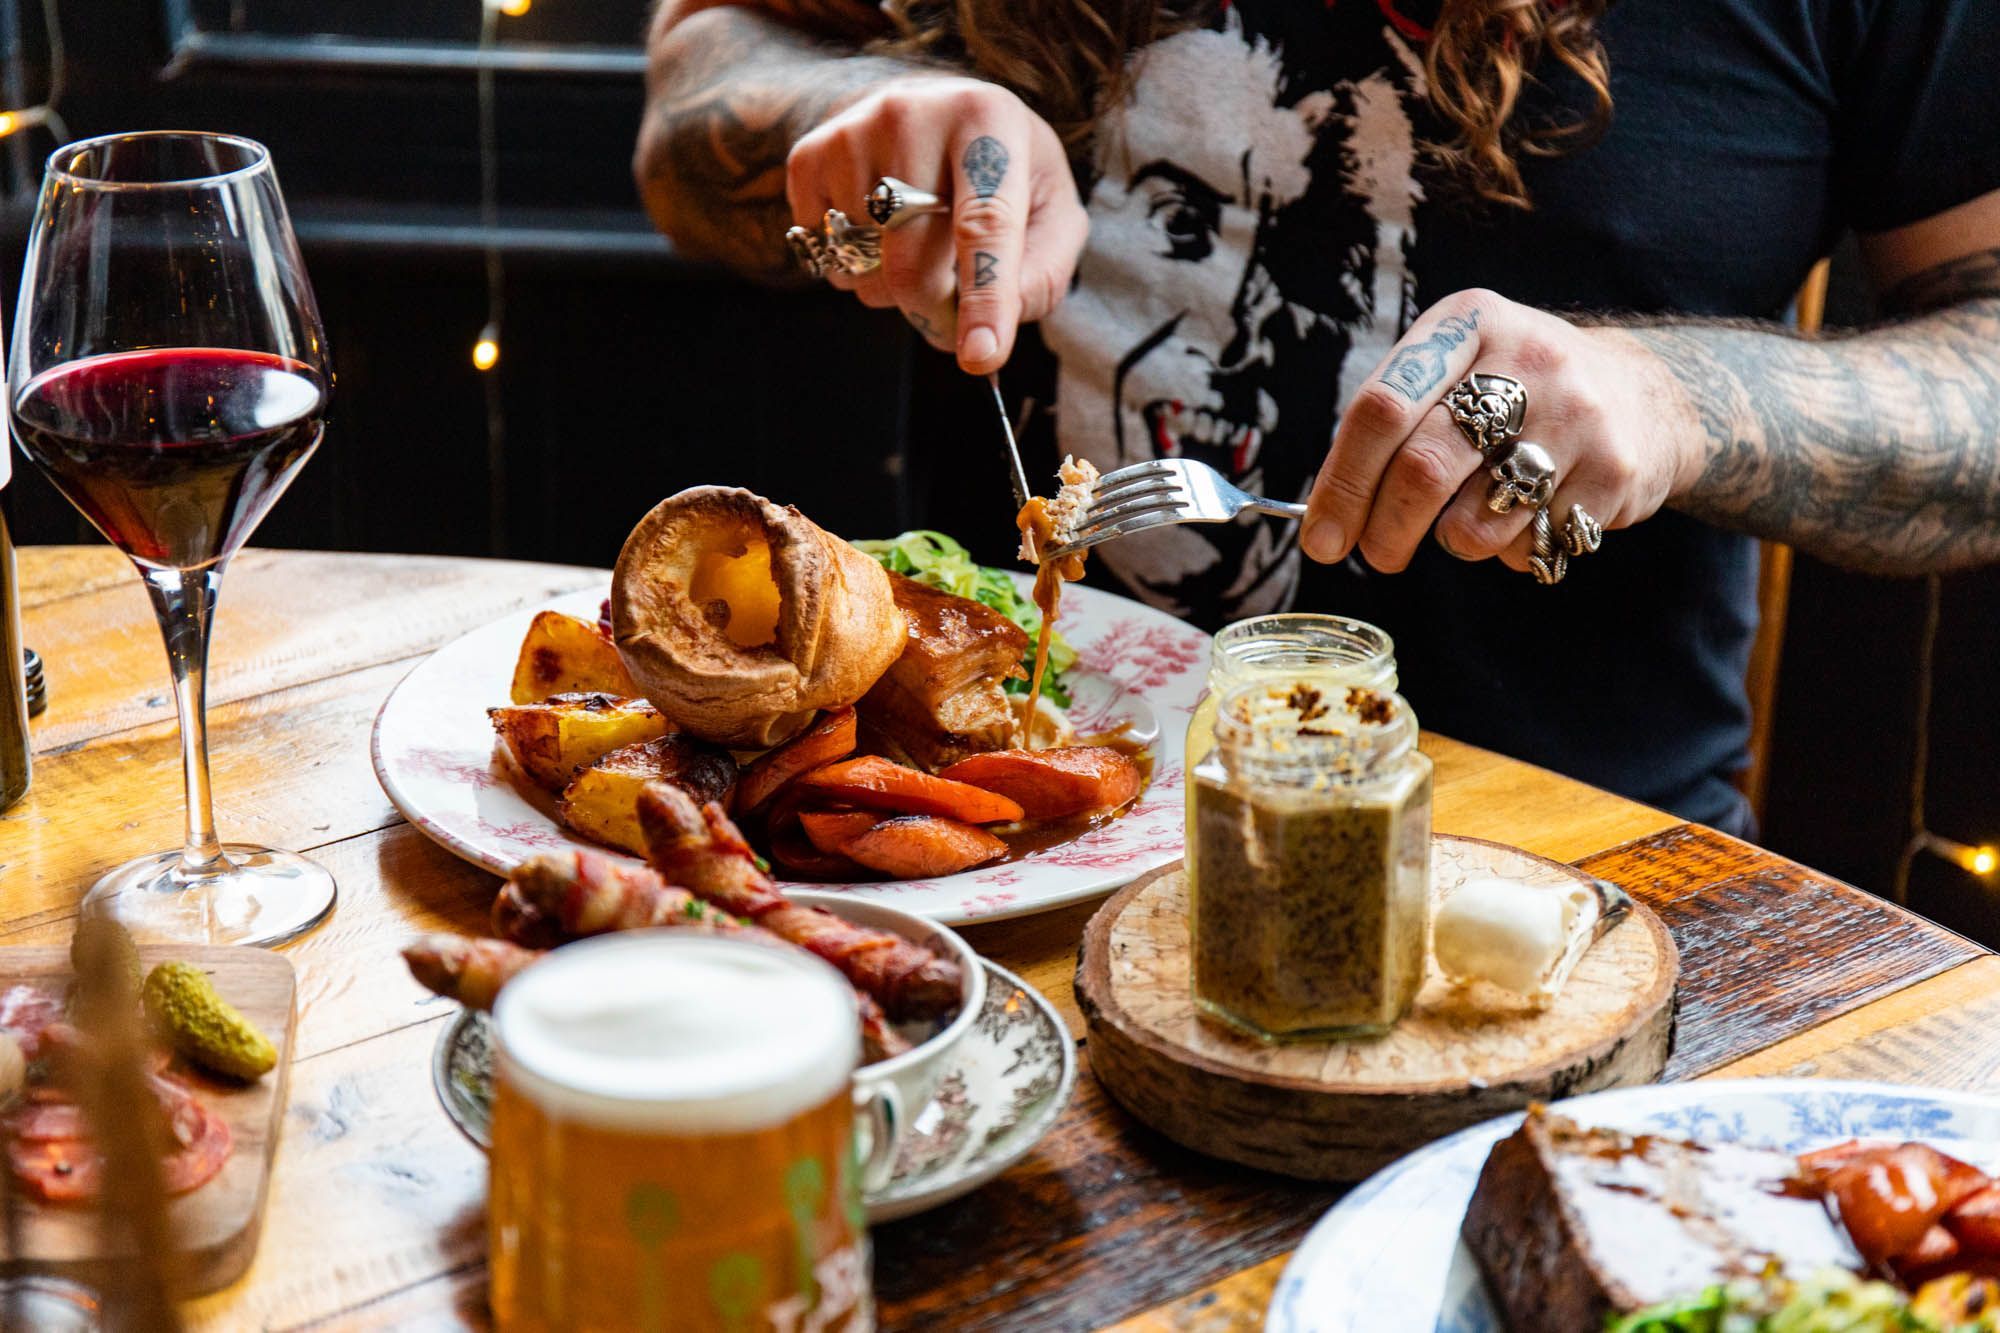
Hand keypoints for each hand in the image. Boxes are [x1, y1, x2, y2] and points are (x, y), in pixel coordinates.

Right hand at [787, 76, 1087, 373]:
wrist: (937, 113)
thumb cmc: (1003, 172)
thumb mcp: (1051, 211)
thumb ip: (1042, 273)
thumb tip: (991, 329)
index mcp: (988, 120)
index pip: (985, 224)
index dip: (985, 298)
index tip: (981, 357)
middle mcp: (914, 114)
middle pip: (910, 261)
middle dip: (933, 314)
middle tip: (952, 324)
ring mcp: (853, 132)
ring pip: (863, 268)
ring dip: (893, 290)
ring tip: (919, 249)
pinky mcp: (810, 154)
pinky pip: (824, 255)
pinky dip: (854, 268)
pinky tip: (880, 233)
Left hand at [1299, 289, 1697, 574]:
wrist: (1643, 394)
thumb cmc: (1516, 392)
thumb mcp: (1458, 369)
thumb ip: (1393, 423)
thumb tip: (1325, 518)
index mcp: (1467, 324)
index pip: (1382, 409)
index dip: (1342, 483)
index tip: (1321, 539)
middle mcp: (1526, 359)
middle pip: (1422, 470)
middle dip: (1385, 531)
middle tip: (1377, 556)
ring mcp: (1577, 415)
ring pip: (1475, 523)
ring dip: (1456, 543)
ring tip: (1470, 521)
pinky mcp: (1614, 471)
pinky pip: (1532, 545)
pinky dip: (1513, 553)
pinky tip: (1530, 518)